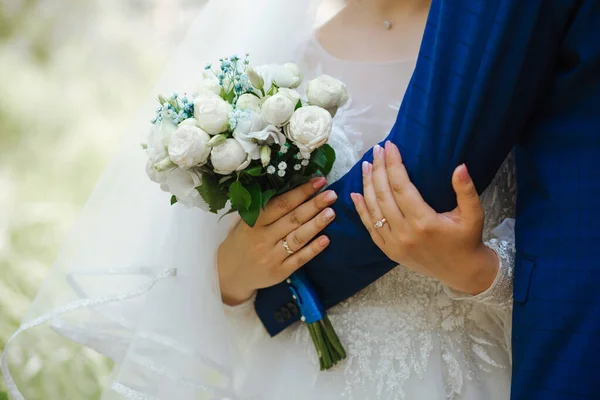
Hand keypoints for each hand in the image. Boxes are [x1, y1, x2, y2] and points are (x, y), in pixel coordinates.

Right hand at [218, 177, 337, 304]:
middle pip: (293, 219)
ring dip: (316, 224)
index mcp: (254, 221)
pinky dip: (313, 249)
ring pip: (298, 238)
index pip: (282, 204)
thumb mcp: (246, 222)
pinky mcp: (280, 272)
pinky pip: (299, 259)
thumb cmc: (242, 241)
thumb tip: (295, 188)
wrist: (230, 274)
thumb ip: (266, 209)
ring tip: (331, 213)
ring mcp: (272, 256)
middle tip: (332, 194)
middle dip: (314, 205)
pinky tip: (326, 240)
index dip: (301, 192)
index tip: (319, 181)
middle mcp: (263, 238)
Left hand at [351, 141, 498, 294]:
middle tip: (376, 150)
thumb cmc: (467, 239)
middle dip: (379, 169)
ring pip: (374, 210)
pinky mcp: (389, 251)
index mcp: (424, 222)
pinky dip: (362, 210)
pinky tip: (356, 193)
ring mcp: (394, 244)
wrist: (462, 272)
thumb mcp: (473, 215)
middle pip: (383, 195)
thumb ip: (466, 190)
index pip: (401, 187)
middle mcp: (404, 233)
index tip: (389, 146)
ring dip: (367, 186)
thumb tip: (460, 166)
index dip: (393, 165)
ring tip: (366, 165)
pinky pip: (370, 228)